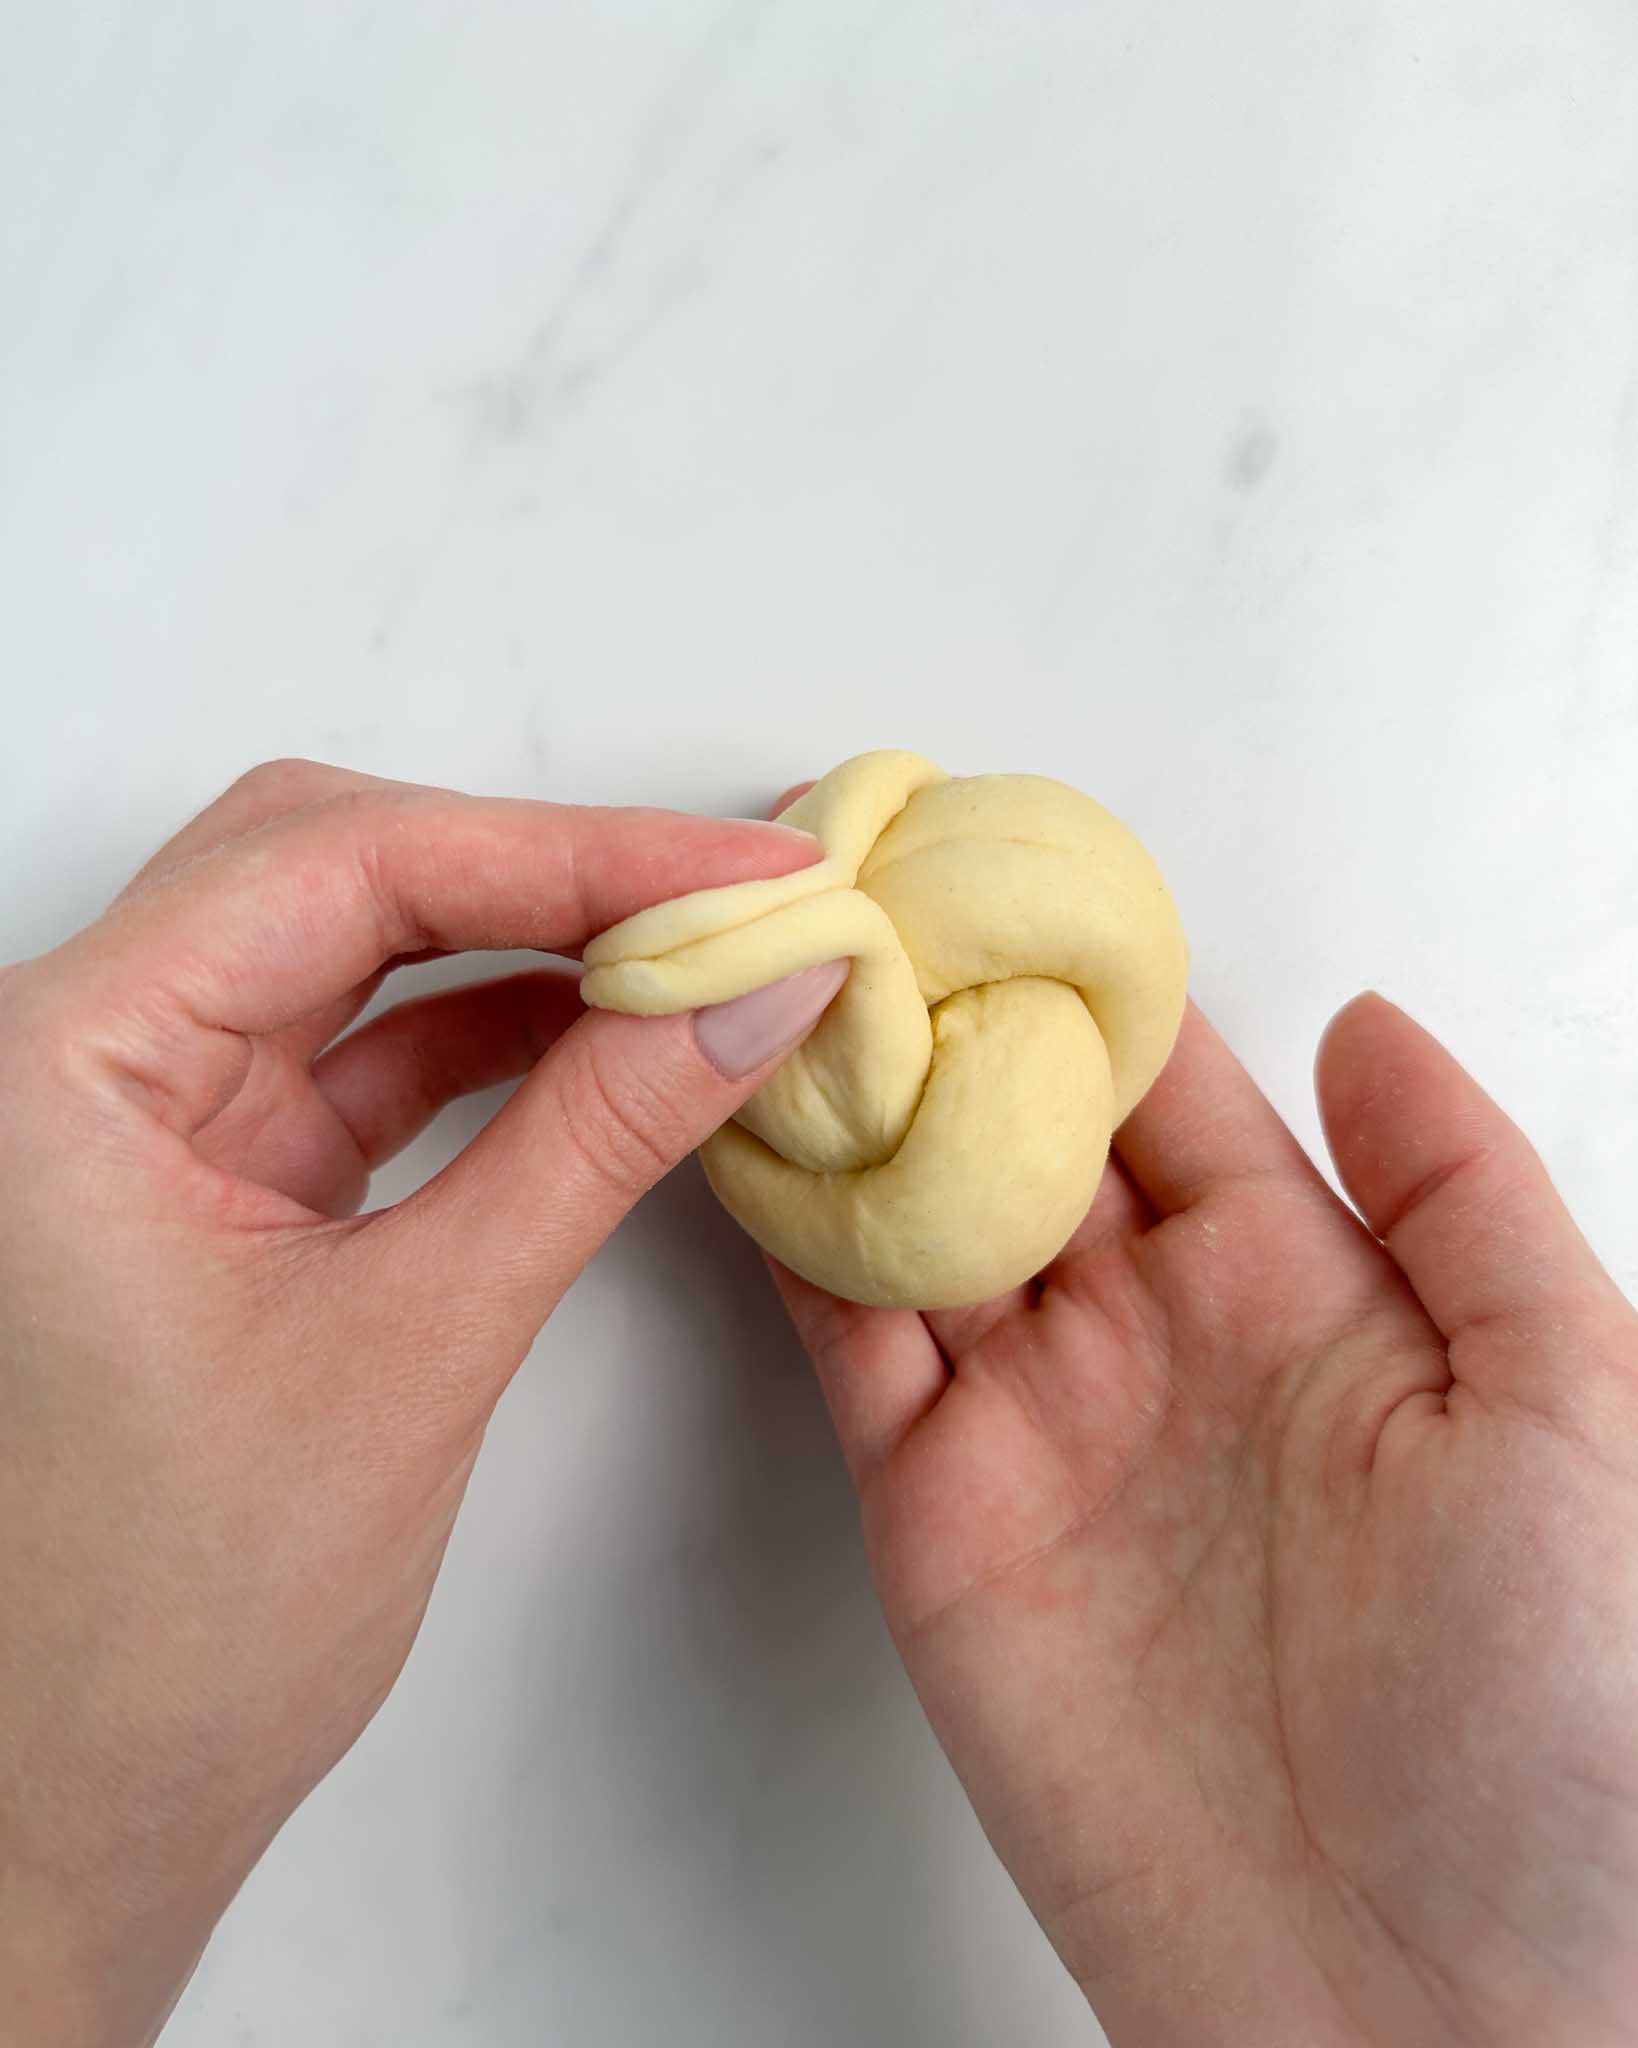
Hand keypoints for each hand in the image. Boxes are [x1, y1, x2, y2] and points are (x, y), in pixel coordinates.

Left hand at [0, 759, 845, 2047]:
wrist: (85, 1808)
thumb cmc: (178, 1625)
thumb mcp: (420, 1342)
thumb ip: (598, 1139)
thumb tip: (757, 991)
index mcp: (61, 1068)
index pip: (346, 866)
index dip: (572, 850)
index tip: (747, 866)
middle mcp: (79, 1056)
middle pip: (335, 863)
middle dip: (544, 866)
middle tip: (731, 892)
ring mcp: (143, 1110)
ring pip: (354, 944)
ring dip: (529, 941)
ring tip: (698, 954)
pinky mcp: (210, 1169)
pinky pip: (366, 1049)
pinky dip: (496, 1034)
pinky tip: (615, 1037)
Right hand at [777, 968, 1637, 2032]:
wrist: (1411, 1996)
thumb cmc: (1552, 1716)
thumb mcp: (1573, 1402)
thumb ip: (1463, 1198)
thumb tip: (1364, 1019)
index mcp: (1304, 1287)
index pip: (1166, 1082)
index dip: (1084, 976)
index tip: (1001, 869)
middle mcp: (1156, 1333)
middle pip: (1019, 1126)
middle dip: (943, 1010)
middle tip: (852, 887)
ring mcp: (1036, 1417)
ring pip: (916, 1212)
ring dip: (850, 1101)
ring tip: (778, 978)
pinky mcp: (936, 1510)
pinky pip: (848, 1341)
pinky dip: (792, 1238)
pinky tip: (751, 1138)